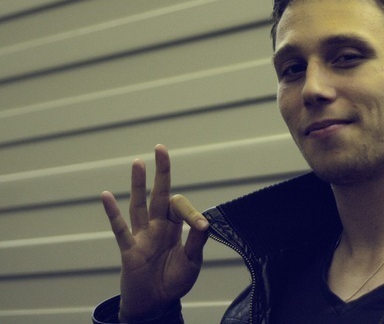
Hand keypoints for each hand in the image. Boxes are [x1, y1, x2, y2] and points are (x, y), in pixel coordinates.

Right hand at [101, 145, 208, 319]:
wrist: (155, 304)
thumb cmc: (174, 282)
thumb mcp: (192, 263)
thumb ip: (196, 242)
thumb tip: (206, 223)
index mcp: (175, 228)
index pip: (181, 208)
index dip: (192, 214)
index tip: (201, 226)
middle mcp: (157, 227)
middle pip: (159, 194)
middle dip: (161, 172)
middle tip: (160, 148)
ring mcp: (142, 236)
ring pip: (139, 205)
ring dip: (138, 184)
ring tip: (138, 162)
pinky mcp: (129, 250)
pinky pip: (120, 229)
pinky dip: (113, 213)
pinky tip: (107, 195)